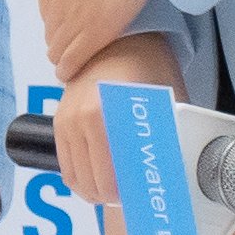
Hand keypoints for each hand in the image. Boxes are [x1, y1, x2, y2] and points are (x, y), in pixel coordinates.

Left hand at [34, 0, 154, 81]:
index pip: (47, 12)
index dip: (59, 20)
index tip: (70, 24)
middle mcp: (54, 3)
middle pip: (52, 32)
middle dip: (61, 39)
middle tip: (75, 43)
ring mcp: (74, 20)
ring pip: (59, 49)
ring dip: (64, 56)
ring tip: (74, 62)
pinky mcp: (96, 33)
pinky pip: (74, 60)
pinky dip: (70, 69)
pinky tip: (72, 74)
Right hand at [51, 29, 184, 209]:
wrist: (123, 39)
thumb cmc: (152, 68)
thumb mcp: (168, 103)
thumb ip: (169, 139)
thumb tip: (177, 179)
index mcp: (105, 118)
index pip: (111, 182)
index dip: (131, 196)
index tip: (149, 194)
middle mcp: (78, 122)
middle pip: (92, 186)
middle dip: (116, 196)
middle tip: (139, 192)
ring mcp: (64, 122)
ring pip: (76, 180)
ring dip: (98, 189)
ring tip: (122, 186)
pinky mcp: (58, 121)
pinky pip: (66, 165)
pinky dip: (83, 177)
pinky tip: (104, 175)